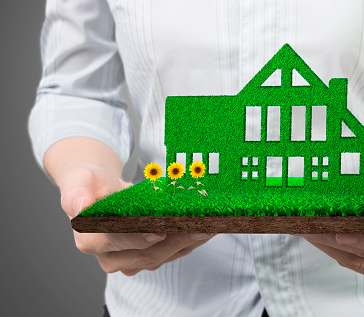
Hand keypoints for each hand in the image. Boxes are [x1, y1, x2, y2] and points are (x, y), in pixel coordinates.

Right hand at [60, 163, 215, 275]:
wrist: (100, 191)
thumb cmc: (90, 185)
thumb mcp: (78, 181)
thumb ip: (76, 194)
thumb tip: (80, 206)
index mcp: (90, 240)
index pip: (115, 242)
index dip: (137, 237)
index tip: (160, 230)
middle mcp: (109, 257)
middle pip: (146, 254)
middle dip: (175, 240)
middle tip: (199, 225)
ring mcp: (130, 260)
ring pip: (163, 256)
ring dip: (188, 242)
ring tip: (210, 225)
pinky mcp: (148, 257)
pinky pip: (172, 253)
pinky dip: (190, 241)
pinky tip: (206, 228)